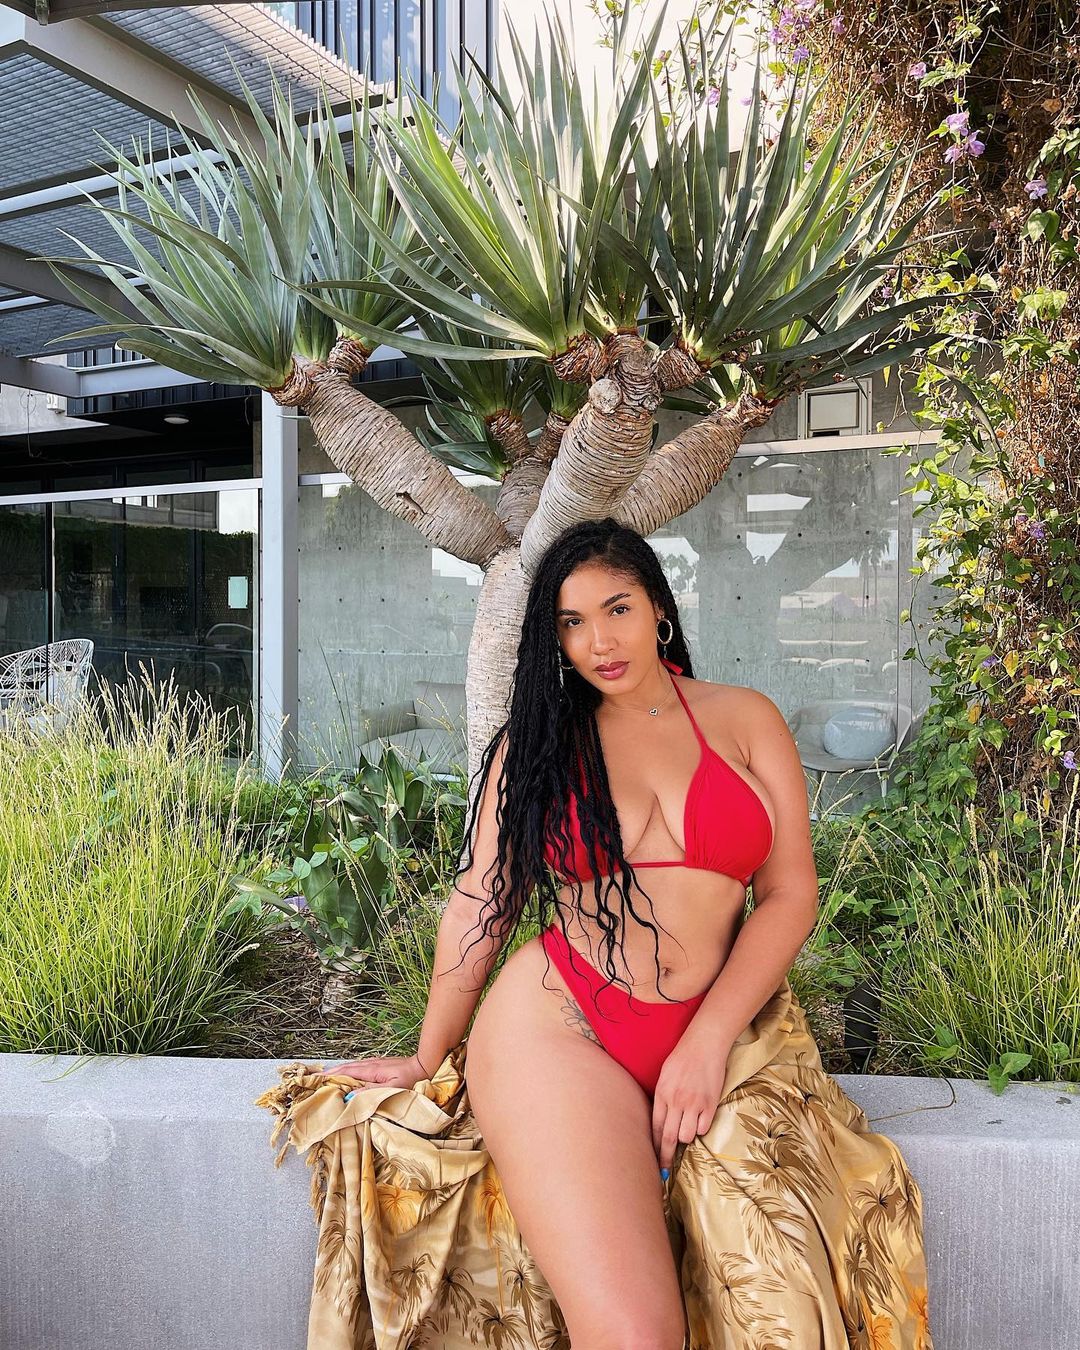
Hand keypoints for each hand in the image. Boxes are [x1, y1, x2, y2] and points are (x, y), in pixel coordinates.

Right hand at [320, 1053, 430, 1089]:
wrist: (426, 1065)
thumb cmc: (411, 1079)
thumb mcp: (392, 1088)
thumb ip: (371, 1092)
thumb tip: (350, 1097)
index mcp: (371, 1069)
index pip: (346, 1072)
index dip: (330, 1076)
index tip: (316, 1080)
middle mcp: (371, 1064)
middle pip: (346, 1068)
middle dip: (330, 1073)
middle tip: (315, 1078)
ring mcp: (375, 1064)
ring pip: (352, 1067)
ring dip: (339, 1072)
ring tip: (326, 1078)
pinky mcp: (380, 1066)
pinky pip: (359, 1068)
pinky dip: (349, 1071)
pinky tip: (348, 1075)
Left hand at [651, 1031, 731, 1176]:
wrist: (705, 1044)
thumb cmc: (683, 1057)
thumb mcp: (665, 1075)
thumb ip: (663, 1098)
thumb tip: (662, 1120)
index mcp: (662, 1093)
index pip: (654, 1127)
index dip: (653, 1147)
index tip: (654, 1161)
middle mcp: (676, 1100)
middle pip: (668, 1137)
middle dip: (665, 1156)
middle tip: (665, 1171)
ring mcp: (693, 1103)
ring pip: (687, 1136)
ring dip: (686, 1137)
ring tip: (688, 1127)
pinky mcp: (709, 1104)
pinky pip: (703, 1128)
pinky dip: (701, 1127)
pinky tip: (701, 1118)